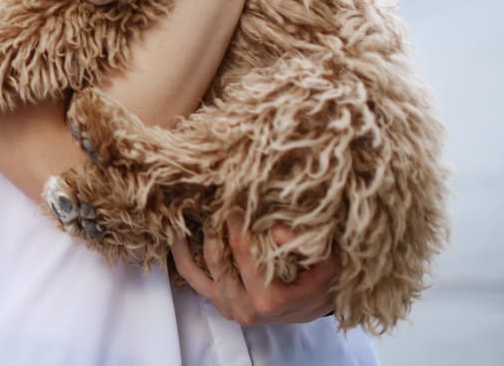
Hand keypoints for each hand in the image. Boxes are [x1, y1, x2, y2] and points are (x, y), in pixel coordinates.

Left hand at [171, 213, 336, 325]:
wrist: (313, 305)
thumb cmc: (321, 280)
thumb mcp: (327, 261)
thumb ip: (304, 244)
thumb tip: (277, 229)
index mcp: (270, 299)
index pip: (244, 252)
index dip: (237, 223)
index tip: (234, 199)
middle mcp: (243, 307)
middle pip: (217, 258)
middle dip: (213, 225)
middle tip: (209, 197)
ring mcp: (226, 306)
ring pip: (195, 270)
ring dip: (187, 239)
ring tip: (181, 211)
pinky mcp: (217, 301)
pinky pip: (190, 277)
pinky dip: (181, 254)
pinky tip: (176, 231)